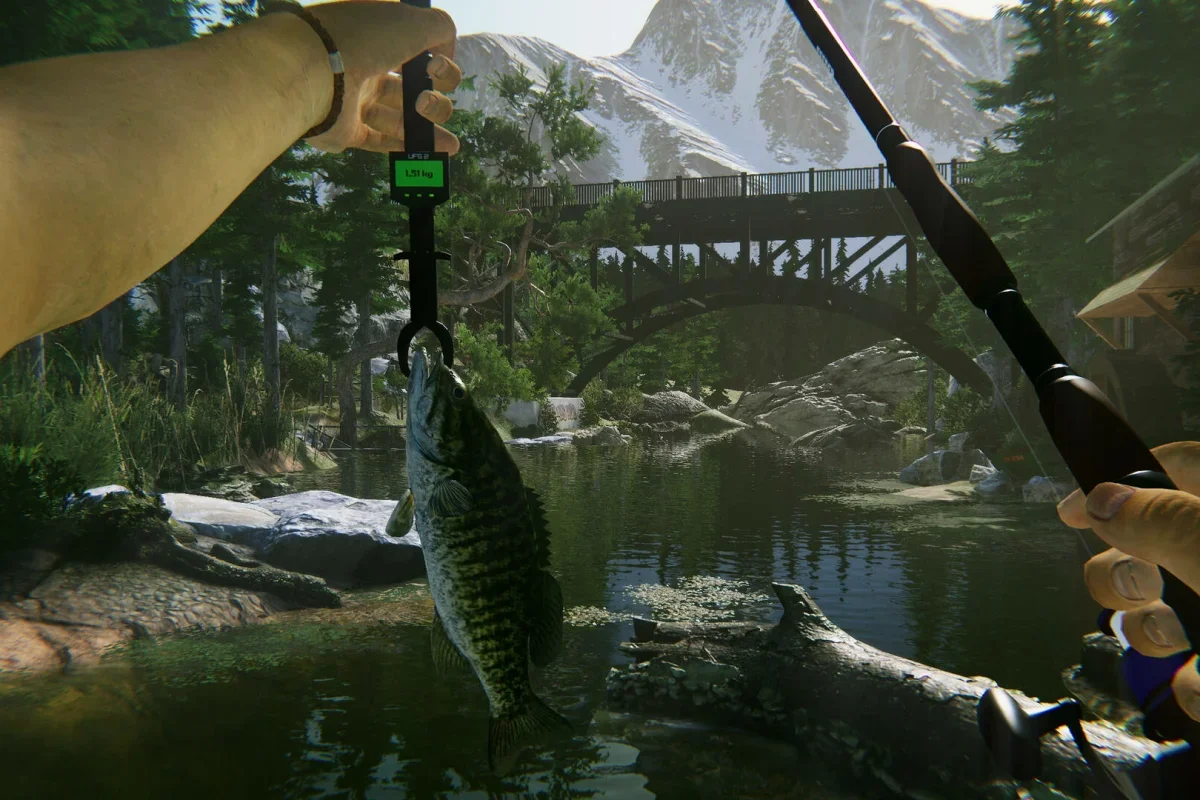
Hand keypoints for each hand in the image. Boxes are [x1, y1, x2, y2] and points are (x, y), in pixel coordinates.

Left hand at [302, 1, 462, 153]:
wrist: (311, 70)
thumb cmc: (360, 39)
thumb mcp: (411, 20)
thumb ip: (439, 28)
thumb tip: (446, 51)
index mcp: (378, 36)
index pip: (417, 49)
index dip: (438, 59)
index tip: (435, 64)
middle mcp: (366, 64)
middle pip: (412, 86)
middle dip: (435, 96)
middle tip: (425, 99)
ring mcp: (355, 98)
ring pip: (401, 116)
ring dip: (430, 129)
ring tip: (449, 143)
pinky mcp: (346, 129)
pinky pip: (381, 141)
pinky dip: (409, 147)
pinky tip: (435, 153)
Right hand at [1057, 441, 1199, 721]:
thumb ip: (1155, 518)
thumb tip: (1100, 500)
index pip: (1171, 464)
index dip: (1117, 477)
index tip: (1070, 509)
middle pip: (1150, 543)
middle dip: (1125, 572)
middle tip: (1139, 589)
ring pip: (1162, 610)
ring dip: (1150, 631)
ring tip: (1175, 644)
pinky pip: (1191, 674)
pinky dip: (1189, 686)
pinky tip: (1198, 686)